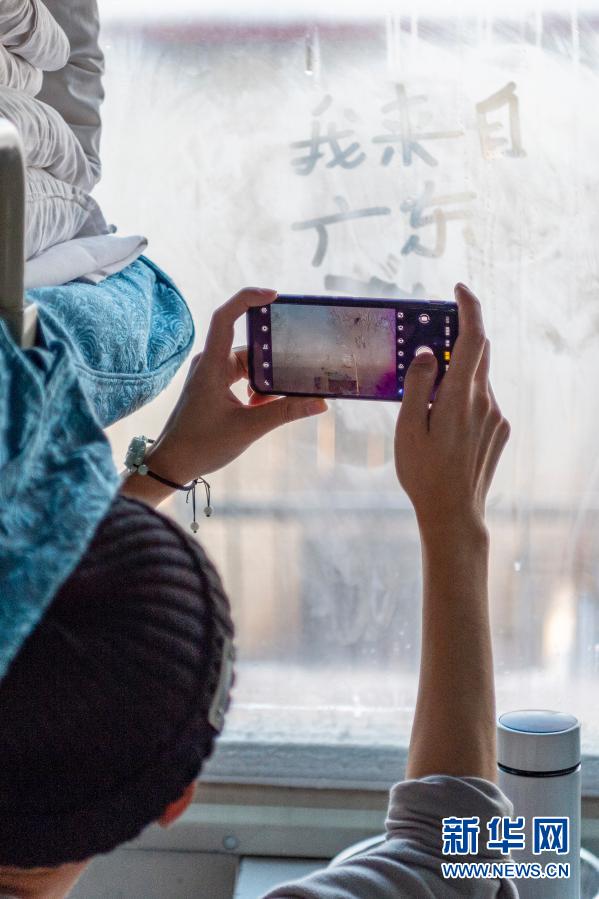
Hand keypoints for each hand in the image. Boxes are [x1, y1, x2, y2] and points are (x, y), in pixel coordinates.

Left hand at [144, 287, 326, 485]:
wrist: (171, 464)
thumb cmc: (201, 445)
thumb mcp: (249, 428)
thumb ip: (286, 413)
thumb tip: (320, 403)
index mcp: (212, 365)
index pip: (226, 317)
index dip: (248, 299)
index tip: (274, 295)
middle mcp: (209, 363)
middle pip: (248, 346)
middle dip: (273, 358)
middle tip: (300, 366)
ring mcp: (210, 375)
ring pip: (247, 365)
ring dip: (266, 379)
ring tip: (287, 393)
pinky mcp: (212, 387)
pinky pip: (241, 377)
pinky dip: (257, 389)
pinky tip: (267, 407)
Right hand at [395, 283, 509, 536]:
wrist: (454, 512)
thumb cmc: (424, 473)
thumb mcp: (408, 428)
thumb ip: (417, 385)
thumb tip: (426, 353)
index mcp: (460, 397)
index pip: (473, 338)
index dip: (469, 307)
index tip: (459, 289)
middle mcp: (485, 401)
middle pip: (477, 353)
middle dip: (457, 338)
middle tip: (430, 340)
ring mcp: (495, 416)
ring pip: (478, 378)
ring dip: (457, 374)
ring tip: (428, 399)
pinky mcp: (499, 429)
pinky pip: (482, 399)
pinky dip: (464, 395)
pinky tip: (443, 423)